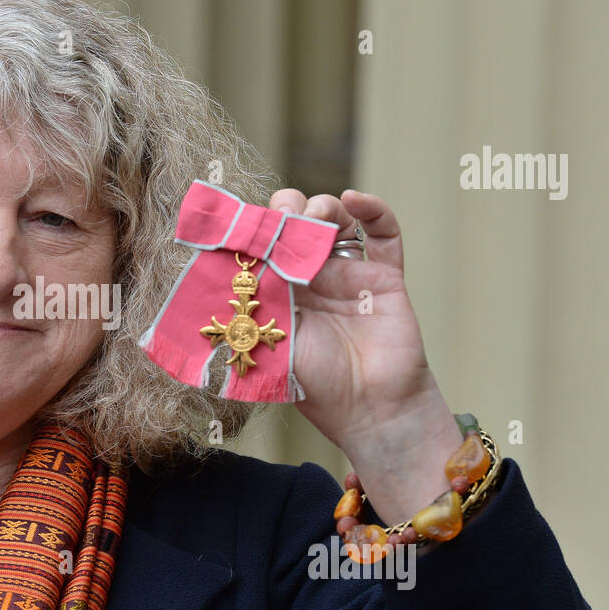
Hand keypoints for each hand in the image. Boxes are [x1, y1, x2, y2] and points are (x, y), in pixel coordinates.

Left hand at [270, 188, 462, 526]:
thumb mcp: (268, 340)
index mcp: (278, 293)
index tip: (245, 218)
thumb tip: (223, 263)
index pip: (263, 246)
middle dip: (287, 209)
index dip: (255, 227)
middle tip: (283, 216)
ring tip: (316, 214)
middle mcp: (311, 280)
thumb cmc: (315, 383)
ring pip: (335, 220)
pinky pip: (384, 234)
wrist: (370, 409)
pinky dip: (373, 209)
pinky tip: (354, 200)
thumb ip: (252, 302)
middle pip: (297, 224)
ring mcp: (349, 276)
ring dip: (322, 206)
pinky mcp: (385, 277)